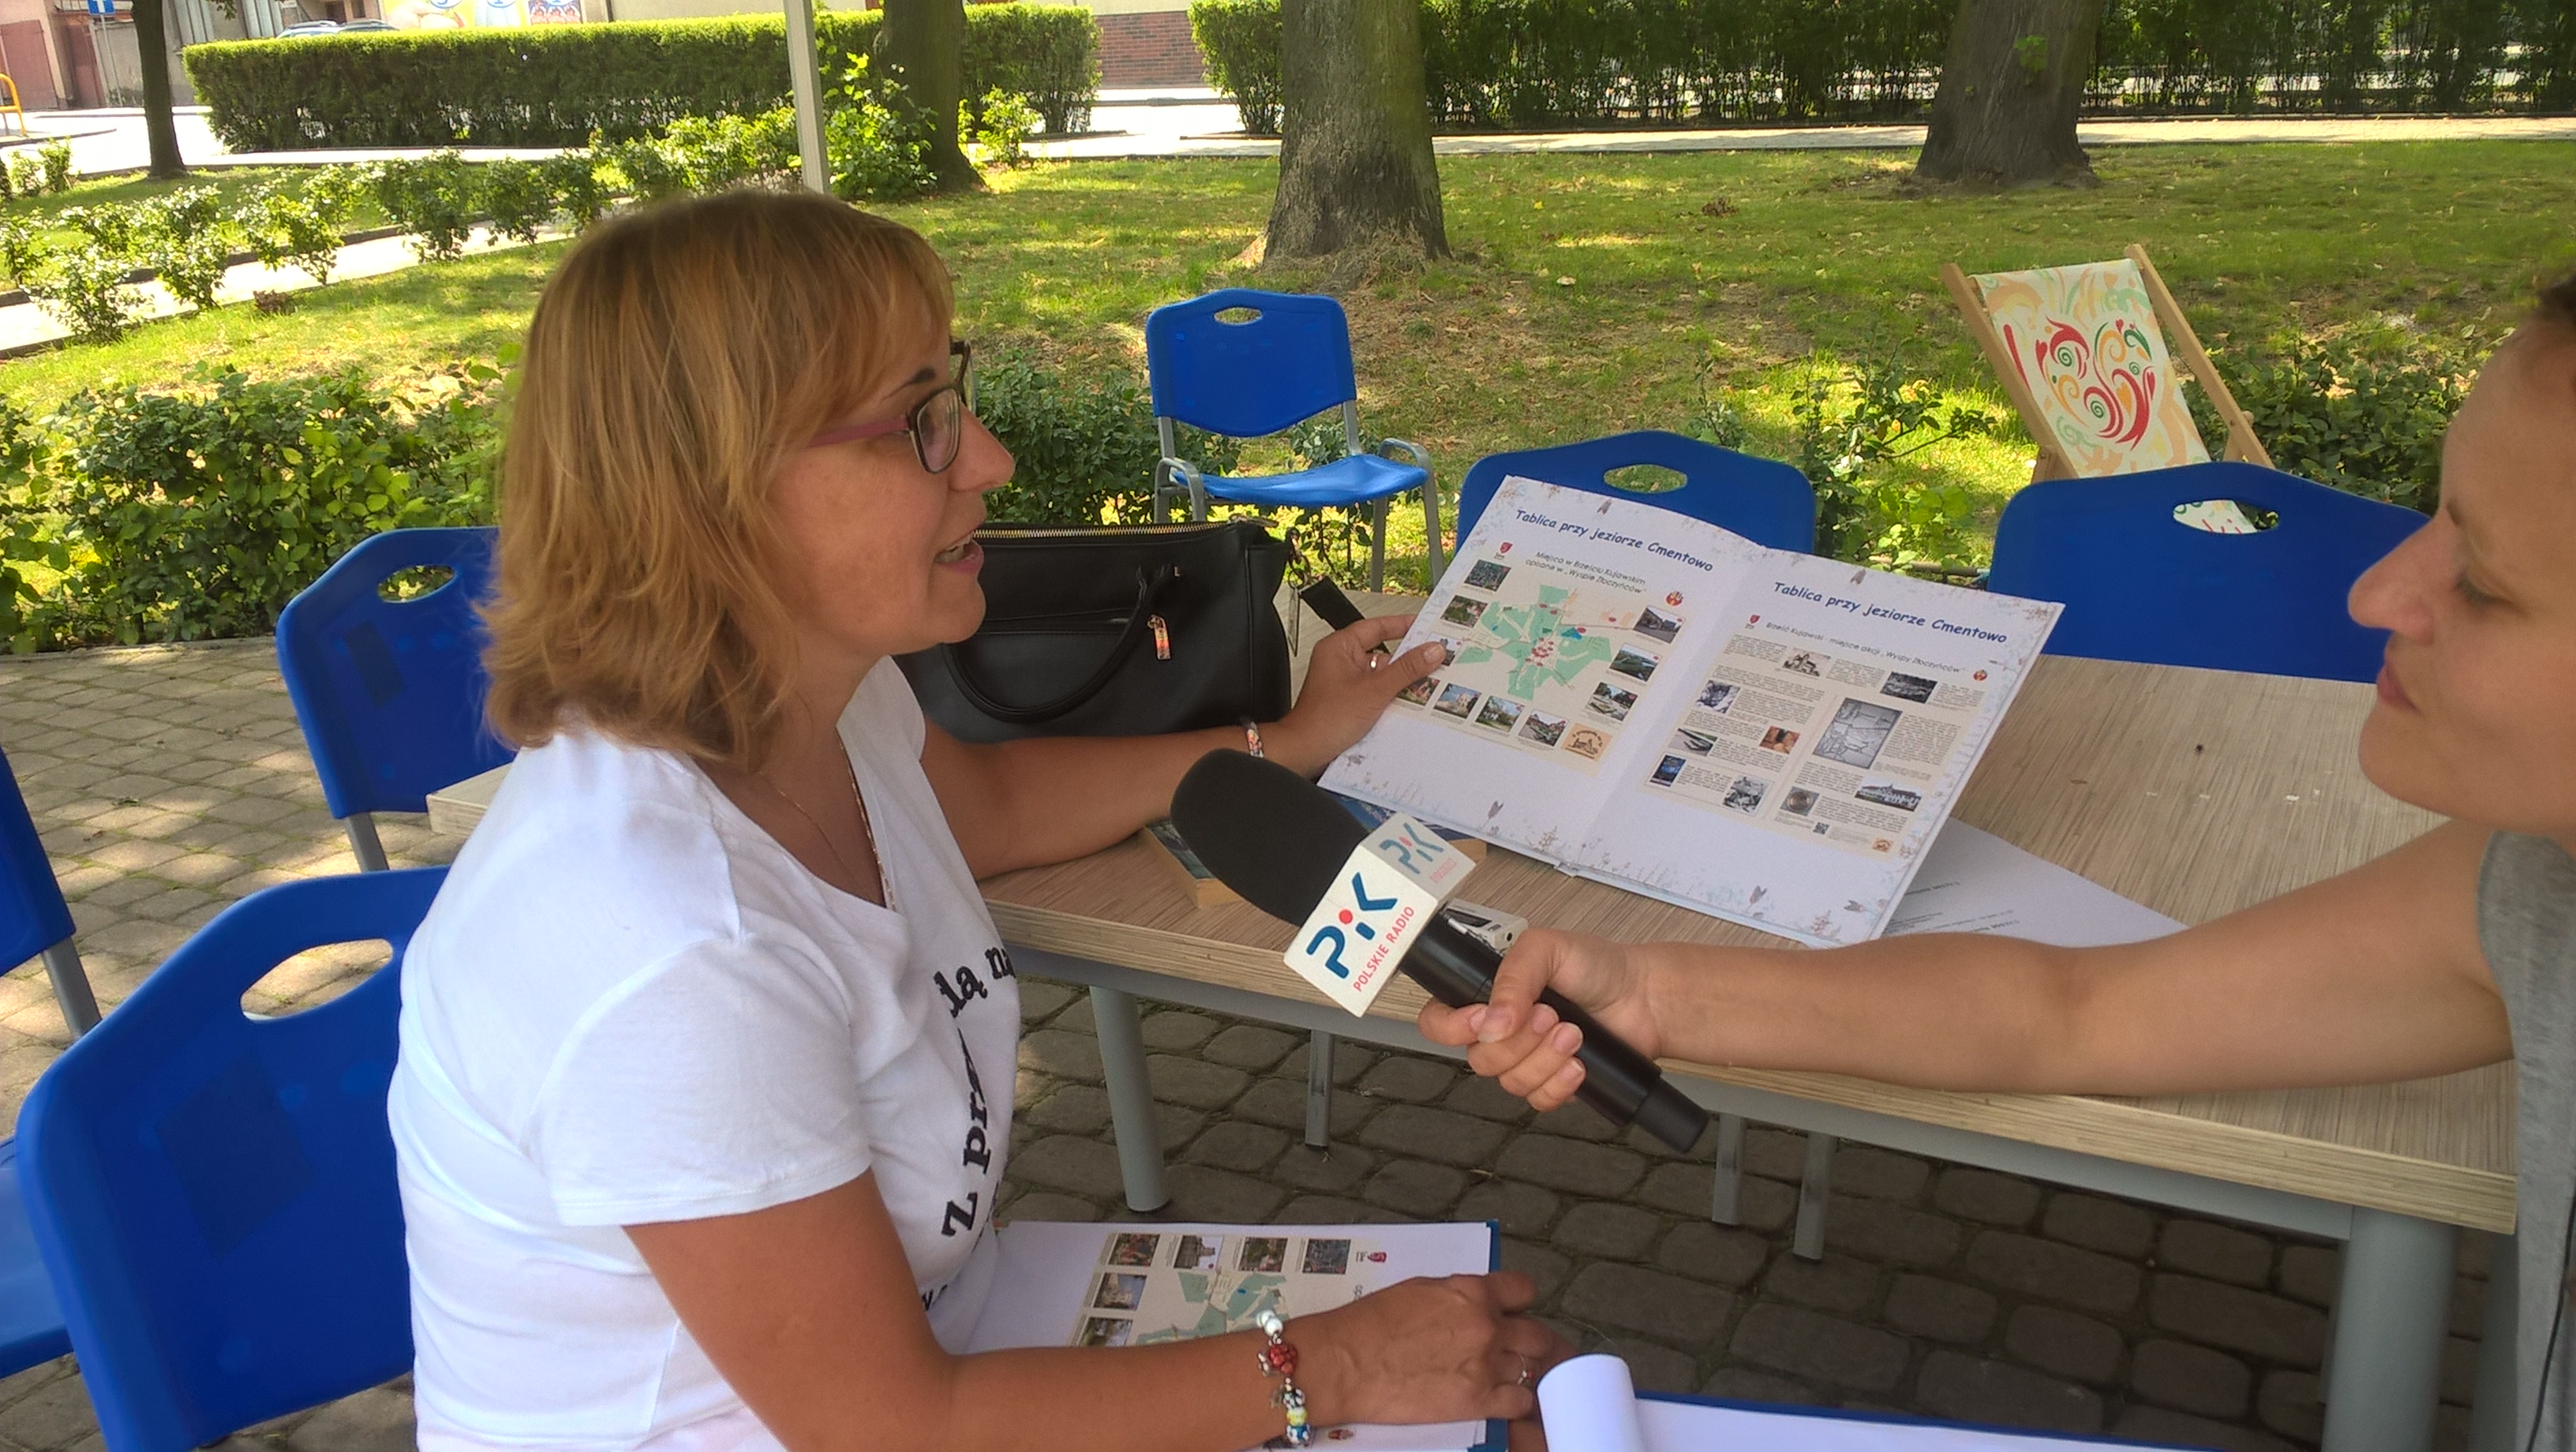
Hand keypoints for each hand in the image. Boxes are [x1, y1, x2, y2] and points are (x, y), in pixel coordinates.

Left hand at [1263, 613, 1444, 774]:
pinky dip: (1392, 695)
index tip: (1427, 626)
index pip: (1377, 626)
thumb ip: (1407, 669)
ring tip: (1427, 681)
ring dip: (1401, 680)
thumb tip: (1431, 651)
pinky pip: (1377, 691)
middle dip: (1408, 659)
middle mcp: (1341, 661)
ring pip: (1382, 674)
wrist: (1306, 751)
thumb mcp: (1375, 690)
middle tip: (1434, 657)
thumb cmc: (1324, 720)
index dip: (1403, 625)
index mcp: (1339, 647)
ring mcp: (1345, 682)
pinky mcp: (1350, 700)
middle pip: (1383, 652)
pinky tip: (1411, 702)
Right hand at [1294, 1272, 1566, 1426]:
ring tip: (1510, 1379)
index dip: (1520, 1304)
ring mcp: (1485, 1365)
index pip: (1524, 1291)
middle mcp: (1486, 1326)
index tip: (1515, 1313)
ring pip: (1533, 1369)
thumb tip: (1477, 1303)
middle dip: (1531, 1343)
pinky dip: (1516, 1403)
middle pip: (1538, 1335)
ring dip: (1523, 1373)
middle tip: (1519, 1352)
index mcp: (1472, 1292)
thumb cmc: (1370, 1323)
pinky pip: (1521, 1403)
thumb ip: (1458, 1295)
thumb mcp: (1420, 1290)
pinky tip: (1502, 1402)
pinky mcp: (1477, 1401)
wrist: (1344, 1361)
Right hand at [1418, 929, 1664, 1112]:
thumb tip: (1492, 1020)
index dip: (1453, 1028)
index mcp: (1488, 995)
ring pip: (1510, 1082)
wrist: (1644, 997)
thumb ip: (1512, 978)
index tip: (1486, 1019)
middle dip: (1519, 1041)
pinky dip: (1560, 1084)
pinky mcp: (1552, 1083)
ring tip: (1574, 1032)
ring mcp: (1526, 1060)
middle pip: (1479, 1059)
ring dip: (1545, 1058)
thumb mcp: (1547, 949)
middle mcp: (1501, 1030)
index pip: (1439, 1021)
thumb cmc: (1596, 965)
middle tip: (1551, 1015)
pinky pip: (1538, 1100)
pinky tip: (1579, 1063)